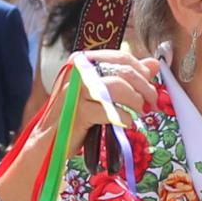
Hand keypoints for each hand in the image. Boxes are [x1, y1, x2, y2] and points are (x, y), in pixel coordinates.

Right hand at [0, 51, 160, 200]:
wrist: (48, 142)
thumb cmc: (74, 117)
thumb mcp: (100, 94)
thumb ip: (124, 77)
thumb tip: (153, 64)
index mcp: (82, 61)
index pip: (121, 58)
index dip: (142, 72)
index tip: (152, 88)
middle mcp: (77, 71)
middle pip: (123, 71)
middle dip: (144, 88)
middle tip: (152, 103)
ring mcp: (76, 91)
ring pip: (118, 87)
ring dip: (136, 101)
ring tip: (140, 113)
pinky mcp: (78, 112)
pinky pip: (110, 111)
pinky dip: (124, 118)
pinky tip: (127, 123)